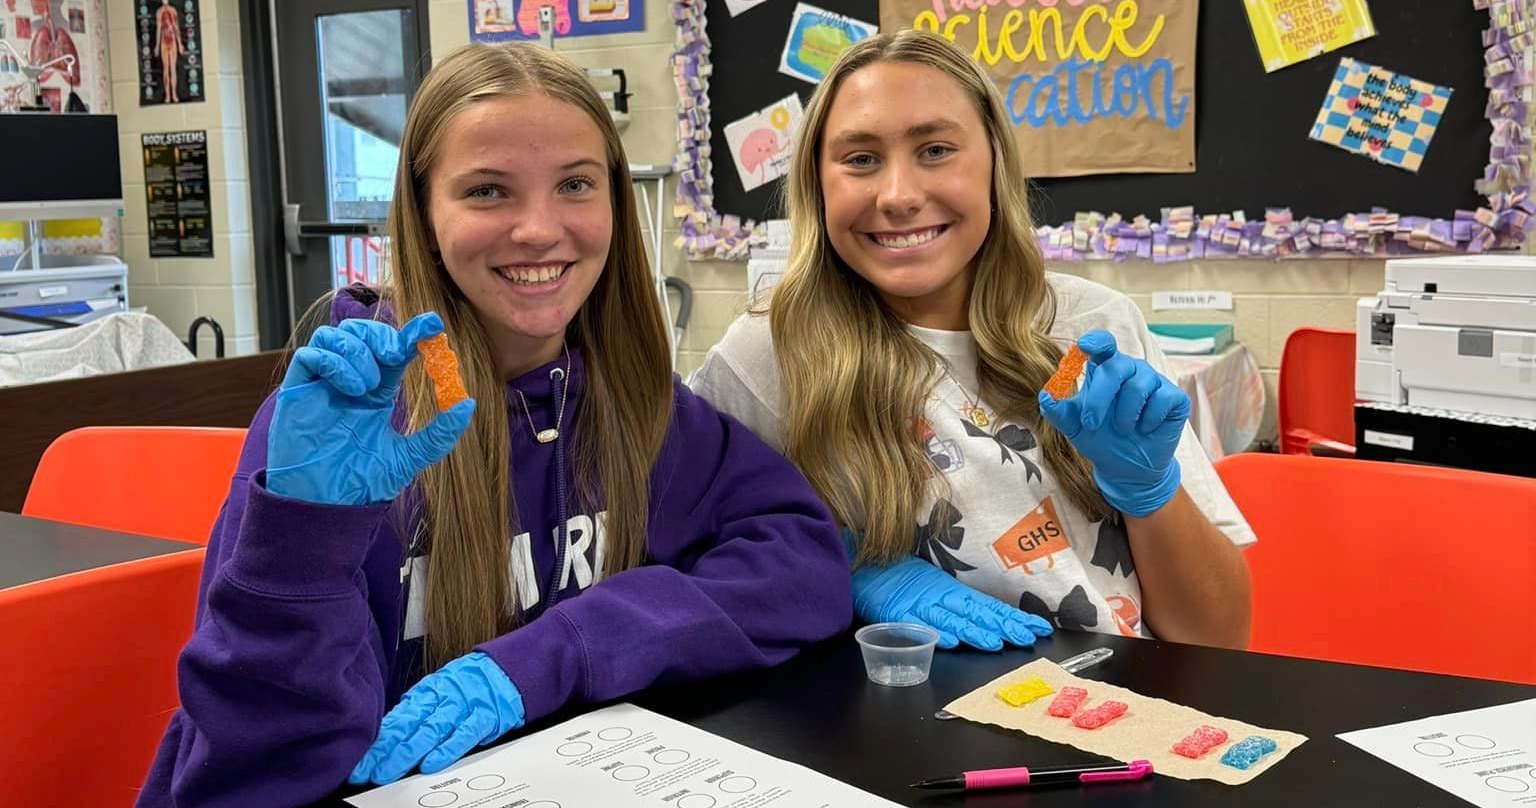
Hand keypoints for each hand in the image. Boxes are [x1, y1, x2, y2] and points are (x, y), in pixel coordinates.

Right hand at [267, 313, 474, 505]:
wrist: (324, 506)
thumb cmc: (360, 482)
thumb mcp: (409, 457)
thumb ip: (439, 433)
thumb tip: (467, 403)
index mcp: (375, 392)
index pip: (393, 350)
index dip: (411, 333)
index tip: (433, 325)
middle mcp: (348, 381)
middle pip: (361, 332)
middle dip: (381, 336)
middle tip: (396, 355)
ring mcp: (321, 384)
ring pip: (333, 336)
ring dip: (358, 350)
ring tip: (370, 385)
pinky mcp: (296, 391)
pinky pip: (310, 356)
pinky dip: (334, 362)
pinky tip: (352, 388)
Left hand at [348, 652, 524, 784]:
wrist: (509, 668)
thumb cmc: (472, 681)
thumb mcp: (441, 688)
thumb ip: (418, 708)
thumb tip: (389, 730)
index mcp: (429, 690)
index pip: (398, 718)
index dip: (378, 740)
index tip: (360, 759)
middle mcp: (443, 697)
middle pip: (409, 725)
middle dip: (385, 750)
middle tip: (367, 769)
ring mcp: (464, 706)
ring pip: (431, 731)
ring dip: (407, 753)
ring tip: (388, 771)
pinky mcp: (485, 716)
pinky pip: (464, 734)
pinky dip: (447, 749)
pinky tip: (431, 764)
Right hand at [852, 557, 1052, 650]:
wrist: (861, 563)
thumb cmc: (897, 574)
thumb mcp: (932, 584)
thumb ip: (955, 602)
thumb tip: (988, 618)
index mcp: (951, 590)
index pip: (990, 606)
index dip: (1014, 617)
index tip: (1040, 628)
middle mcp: (940, 596)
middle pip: (977, 613)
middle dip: (1004, 626)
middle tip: (1029, 637)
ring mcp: (919, 605)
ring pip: (951, 620)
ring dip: (974, 632)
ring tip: (995, 643)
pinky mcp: (896, 614)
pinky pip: (915, 625)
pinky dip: (931, 633)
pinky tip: (948, 642)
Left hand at [1037, 330, 1188, 516]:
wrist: (1127, 468)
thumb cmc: (1100, 440)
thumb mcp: (1074, 428)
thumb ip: (1058, 411)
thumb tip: (1045, 395)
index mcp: (1105, 369)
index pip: (1103, 344)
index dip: (1095, 342)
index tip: (1084, 347)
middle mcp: (1130, 370)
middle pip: (1116, 367)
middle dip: (1099, 397)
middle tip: (1090, 423)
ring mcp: (1154, 382)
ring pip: (1138, 386)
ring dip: (1124, 415)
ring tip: (1123, 429)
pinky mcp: (1174, 397)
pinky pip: (1162, 400)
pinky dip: (1149, 420)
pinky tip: (1145, 429)